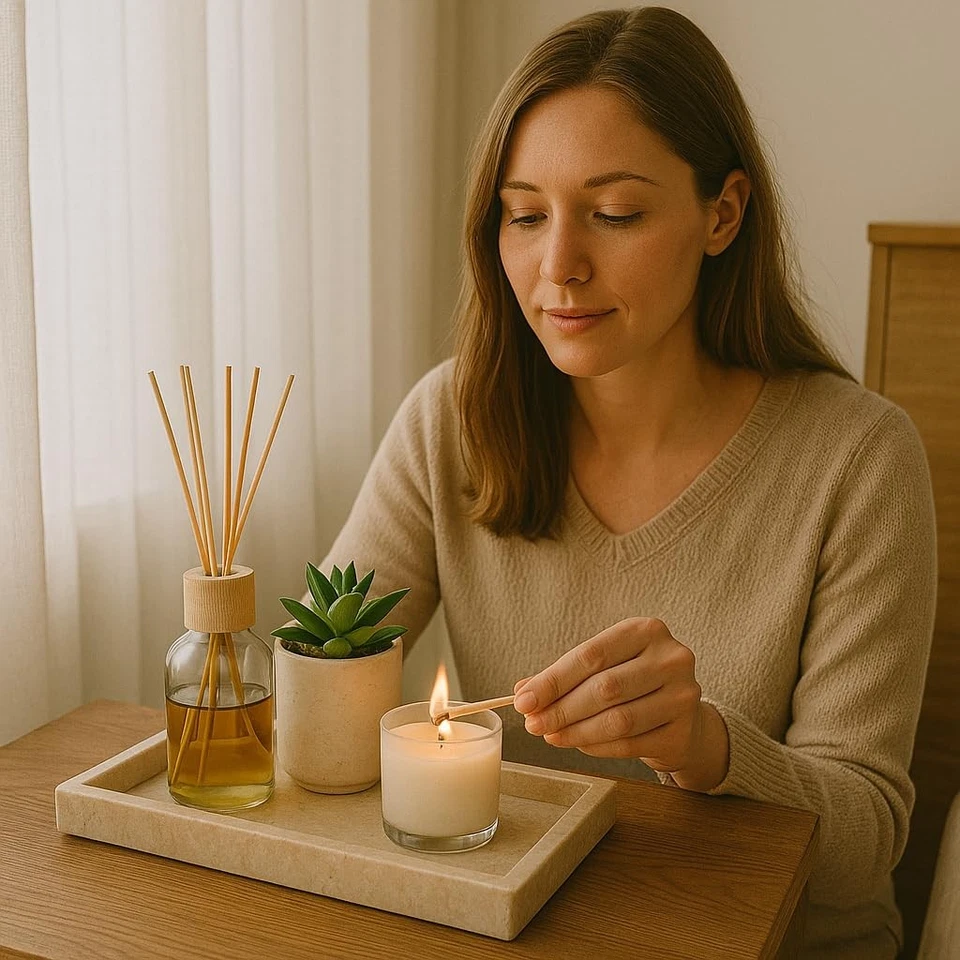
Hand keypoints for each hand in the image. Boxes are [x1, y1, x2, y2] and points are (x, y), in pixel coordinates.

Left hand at [513, 617, 728, 791]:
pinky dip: (597, 747)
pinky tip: (580, 745)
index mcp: (646, 630)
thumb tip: (523, 692)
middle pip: (604, 688)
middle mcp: (671, 658)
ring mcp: (683, 696)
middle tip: (533, 724)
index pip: (591, 655)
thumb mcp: (604, 667)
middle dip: (562, 709)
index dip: (554, 680)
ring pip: (617, 720)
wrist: (684, 717)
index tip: (524, 700)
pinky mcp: (683, 733)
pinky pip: (630, 744)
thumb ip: (565, 676)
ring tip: (552, 736)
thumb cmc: (635, 683)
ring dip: (576, 732)